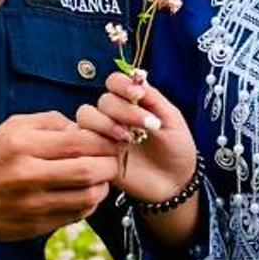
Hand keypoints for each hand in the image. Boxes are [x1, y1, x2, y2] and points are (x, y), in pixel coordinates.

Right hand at [0, 113, 121, 240]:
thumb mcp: (12, 127)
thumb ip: (50, 122)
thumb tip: (84, 128)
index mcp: (23, 145)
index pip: (79, 142)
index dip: (104, 140)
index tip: (112, 139)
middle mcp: (28, 175)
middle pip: (89, 170)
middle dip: (110, 164)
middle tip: (112, 159)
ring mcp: (32, 205)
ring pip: (87, 197)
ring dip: (102, 186)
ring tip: (100, 178)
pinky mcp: (34, 227)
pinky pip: (75, 216)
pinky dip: (88, 204)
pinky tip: (83, 194)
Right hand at [76, 70, 196, 203]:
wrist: (175, 183)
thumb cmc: (177, 149)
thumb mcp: (173, 120)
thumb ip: (153, 99)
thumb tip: (135, 76)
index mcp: (132, 102)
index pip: (115, 82)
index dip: (122, 84)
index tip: (138, 94)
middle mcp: (115, 116)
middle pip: (103, 100)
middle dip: (122, 110)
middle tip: (146, 125)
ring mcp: (104, 135)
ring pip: (86, 117)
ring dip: (105, 124)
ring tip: (128, 139)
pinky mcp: (97, 155)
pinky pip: (81, 142)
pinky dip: (95, 142)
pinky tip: (116, 152)